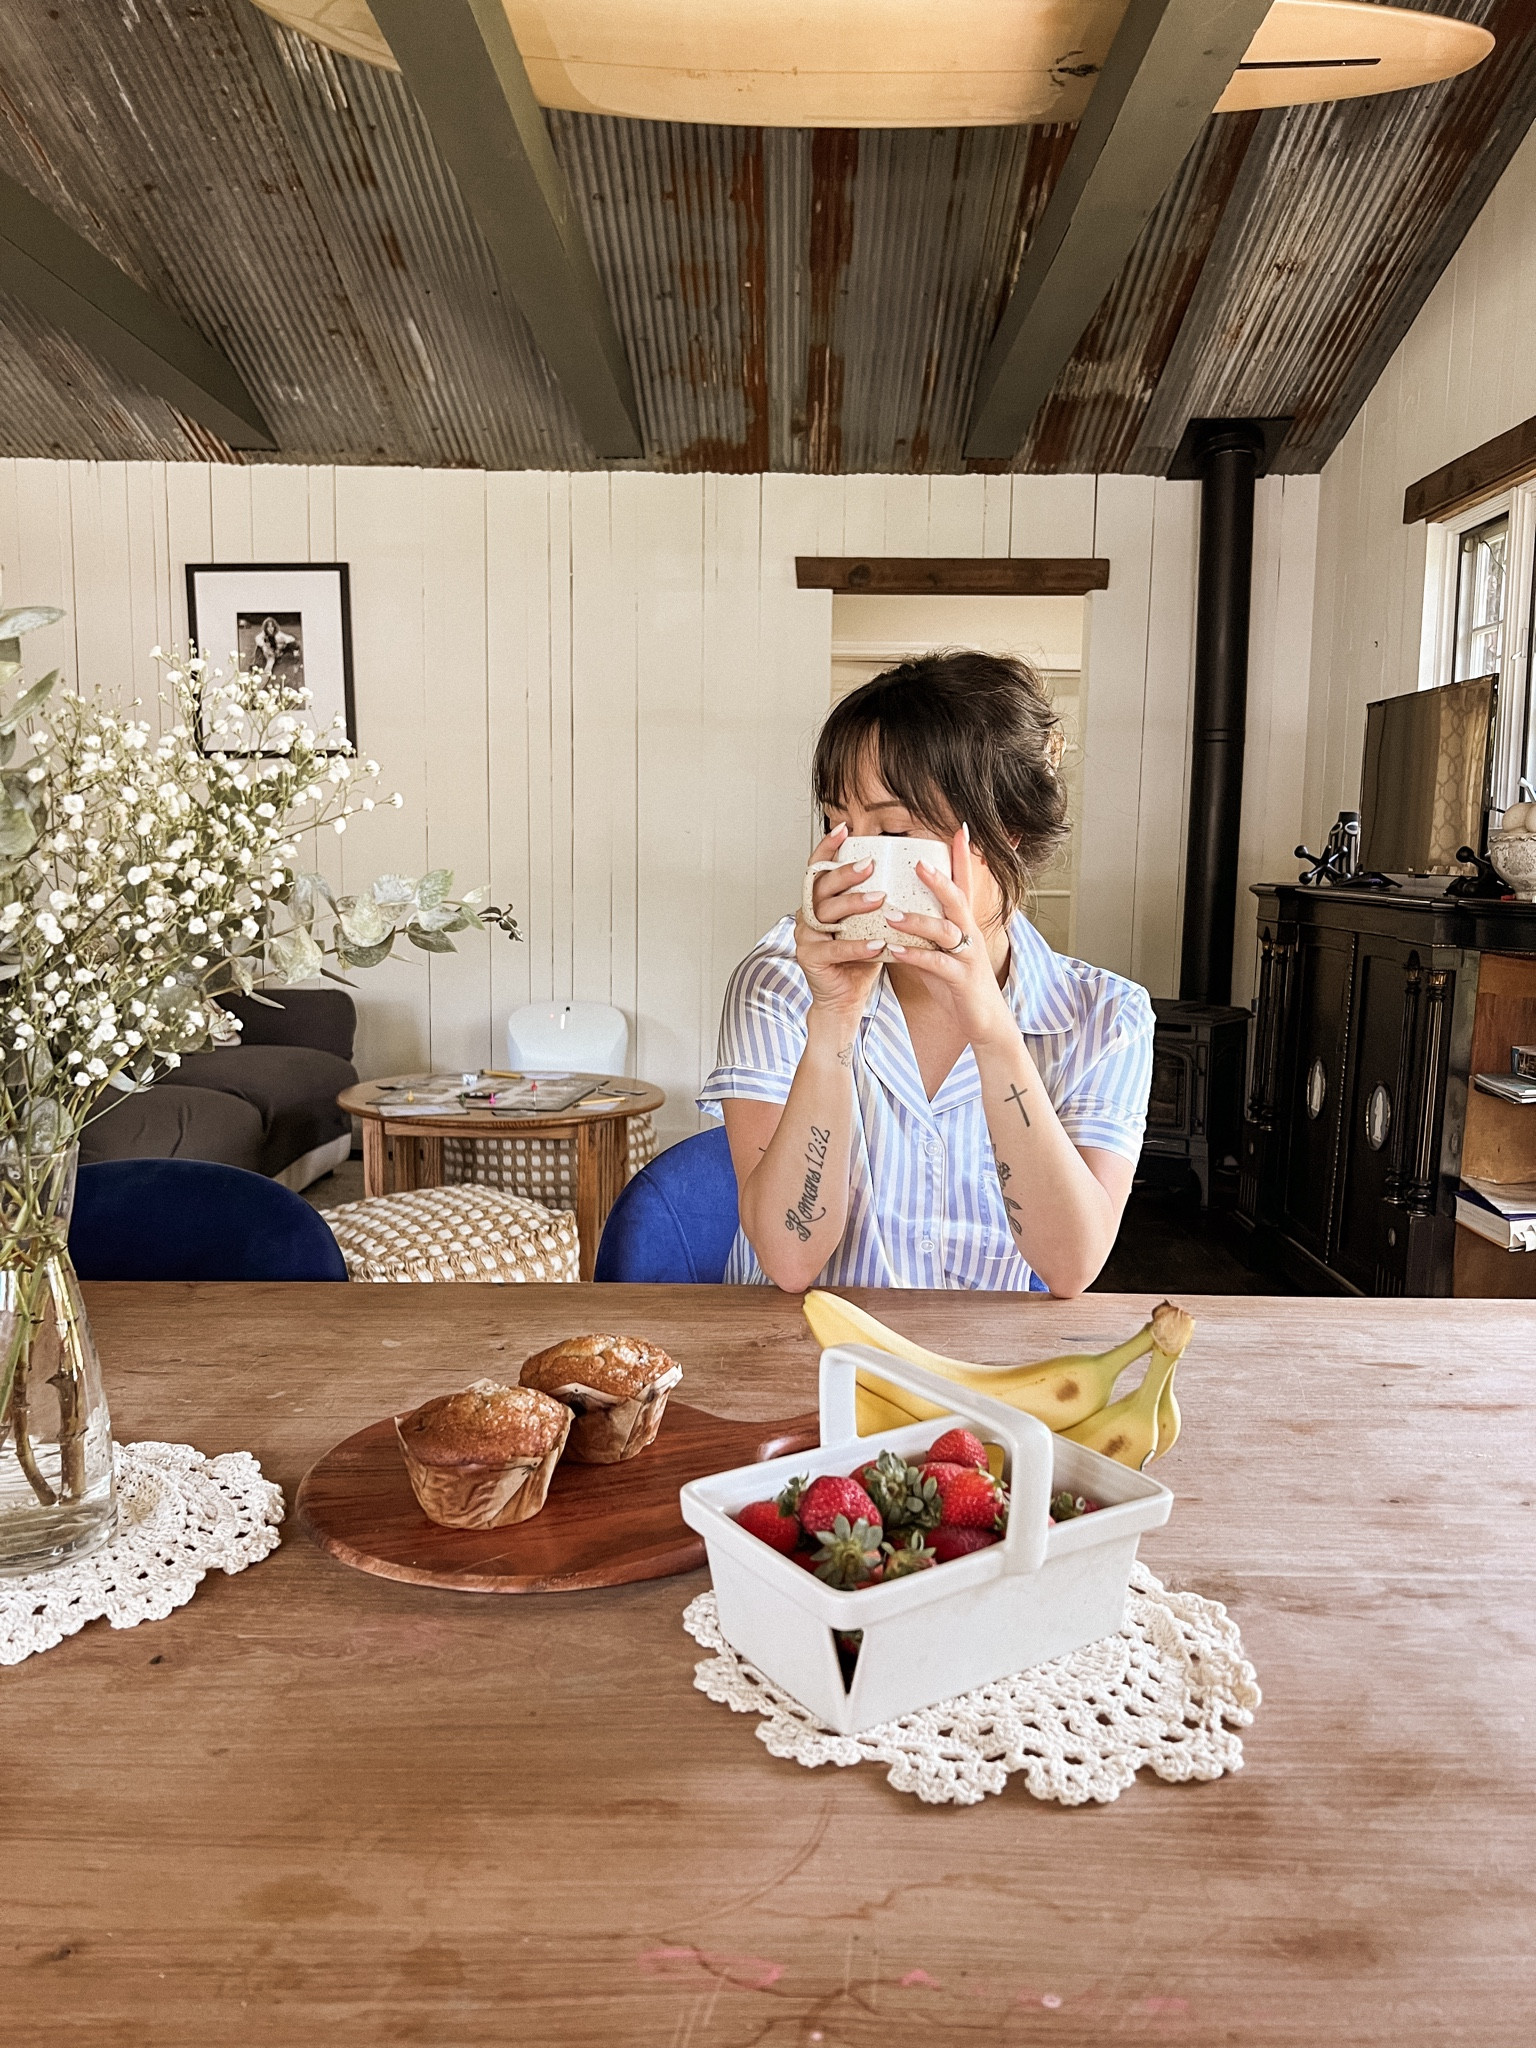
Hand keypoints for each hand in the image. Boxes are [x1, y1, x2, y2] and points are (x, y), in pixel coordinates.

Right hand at [794, 822, 885, 1019]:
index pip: (818, 868)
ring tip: (879, 899)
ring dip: (853, 904)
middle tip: (870, 864)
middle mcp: (807, 915)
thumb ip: (879, 899)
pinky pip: (834, 949)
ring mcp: (806, 936)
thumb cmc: (861, 958)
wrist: (846, 998)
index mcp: (819, 902)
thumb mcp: (870, 923)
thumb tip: (912, 871)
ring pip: (826, 914)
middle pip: (822, 887)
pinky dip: (856, 946)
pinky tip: (877, 944)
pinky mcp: (810, 959)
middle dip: (846, 873)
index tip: (844, 829)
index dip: (828, 848)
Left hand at [886, 825, 1015, 1047]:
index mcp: (964, 924)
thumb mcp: (940, 950)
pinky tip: (893, 951)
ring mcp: (968, 956)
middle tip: (917, 862)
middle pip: (957, 899)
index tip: (959, 829)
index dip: (963, 857)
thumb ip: (923, 929)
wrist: (983, 1022)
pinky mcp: (961, 979)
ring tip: (890, 914)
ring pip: (945, 931)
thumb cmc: (957, 984)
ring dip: (917, 921)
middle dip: (938, 879)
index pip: (964, 884)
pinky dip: (913, 956)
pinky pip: (936, 964)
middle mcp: (970, 935)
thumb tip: (894, 910)